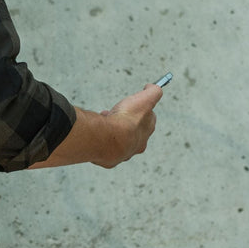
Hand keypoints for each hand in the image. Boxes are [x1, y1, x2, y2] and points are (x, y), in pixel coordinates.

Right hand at [27, 80, 163, 169]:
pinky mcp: (107, 160)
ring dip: (110, 131)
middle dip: (123, 123)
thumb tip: (153, 87)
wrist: (107, 139)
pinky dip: (99, 141)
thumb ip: (153, 91)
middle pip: (131, 134)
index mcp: (145, 133)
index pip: (147, 121)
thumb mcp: (145, 99)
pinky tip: (95, 135)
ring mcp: (121, 154)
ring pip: (117, 142)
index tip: (130, 105)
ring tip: (102, 121)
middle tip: (114, 114)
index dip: (138, 111)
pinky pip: (103, 150)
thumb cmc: (125, 120)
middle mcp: (135, 146)